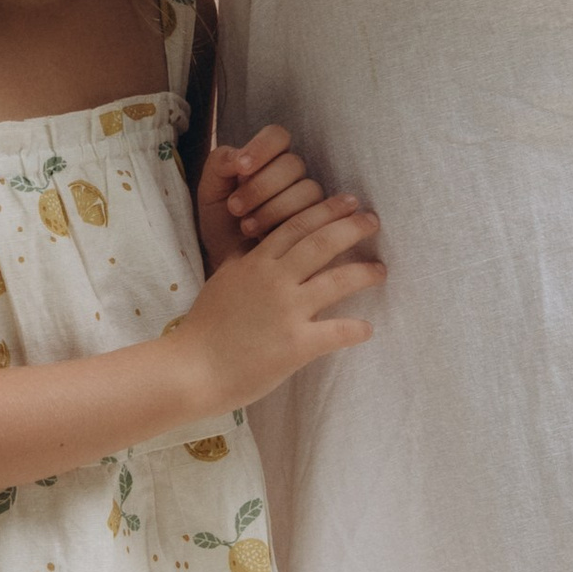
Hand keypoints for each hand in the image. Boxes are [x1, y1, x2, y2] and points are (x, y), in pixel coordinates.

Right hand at [172, 190, 384, 412]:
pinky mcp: (296, 344)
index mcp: (256, 262)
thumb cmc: (204, 327)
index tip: (348, 202)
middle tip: (373, 220)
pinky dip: (355, 329)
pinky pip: (335, 332)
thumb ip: (245, 261)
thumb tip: (259, 244)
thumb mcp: (223, 280)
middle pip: (321, 242)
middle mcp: (274, 279)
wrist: (191, 369)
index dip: (326, 210)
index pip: (297, 225)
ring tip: (381, 269)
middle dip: (351, 228)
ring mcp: (287, 311)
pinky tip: (368, 329)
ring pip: (336, 281)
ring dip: (363, 273)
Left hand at [195, 123, 322, 271]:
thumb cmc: (221, 223)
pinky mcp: (317, 224)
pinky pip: (316, 217)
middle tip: (235, 208)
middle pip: (292, 164)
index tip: (242, 168)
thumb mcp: (210, 191)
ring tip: (246, 227)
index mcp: (266, 158)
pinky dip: (288, 227)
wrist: (227, 260)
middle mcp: (290, 174)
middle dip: (261, 186)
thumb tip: (240, 157)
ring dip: (274, 209)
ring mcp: (307, 198)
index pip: (277, 136)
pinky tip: (265, 238)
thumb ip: (220, 164)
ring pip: (307, 190)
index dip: (263, 148)